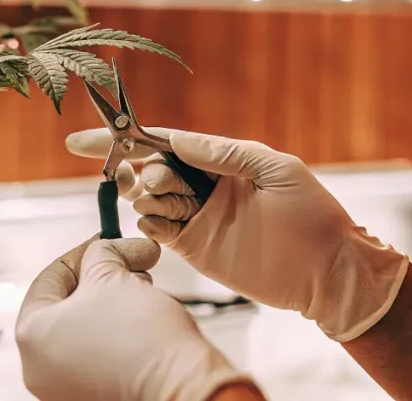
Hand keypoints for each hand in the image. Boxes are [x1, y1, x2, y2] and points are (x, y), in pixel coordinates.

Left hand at [16, 237, 253, 400]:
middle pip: (67, 304)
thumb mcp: (112, 276)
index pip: (49, 278)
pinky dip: (118, 332)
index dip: (83, 253)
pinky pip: (99, 355)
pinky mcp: (93, 396)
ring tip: (145, 289)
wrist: (181, 387)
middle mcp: (39, 367)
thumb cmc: (141, 335)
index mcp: (32, 336)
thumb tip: (105, 248)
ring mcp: (64, 386)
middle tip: (135, 261)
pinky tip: (144, 319)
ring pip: (85, 328)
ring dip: (114, 302)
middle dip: (104, 277)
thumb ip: (100, 255)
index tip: (109, 240)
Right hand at [66, 129, 409, 341]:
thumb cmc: (313, 216)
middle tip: (156, 178)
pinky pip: (157, 230)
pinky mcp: (194, 248)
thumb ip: (225, 153)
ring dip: (147, 193)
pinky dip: (149, 222)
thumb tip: (178, 139)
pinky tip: (161, 221)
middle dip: (141, 168)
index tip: (82, 140)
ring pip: (148, 198)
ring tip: (168, 199)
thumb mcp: (276, 170)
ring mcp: (197, 217)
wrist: (329, 273)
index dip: (124, 139)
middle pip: (149, 167)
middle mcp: (204, 186)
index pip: (164, 143)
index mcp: (221, 161)